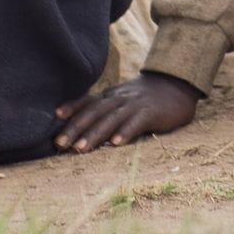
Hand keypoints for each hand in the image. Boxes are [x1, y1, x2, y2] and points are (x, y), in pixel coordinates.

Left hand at [52, 72, 201, 152]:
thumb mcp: (123, 100)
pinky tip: (117, 143)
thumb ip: (106, 110)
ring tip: (80, 149)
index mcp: (111, 96)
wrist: (177, 84)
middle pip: (95, 112)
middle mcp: (120, 98)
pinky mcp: (152, 112)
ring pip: (111, 118)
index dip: (72, 107)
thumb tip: (81, 129)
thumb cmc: (146, 99)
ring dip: (95, 133)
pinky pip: (137, 122)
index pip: (89, 101)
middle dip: (76, 128)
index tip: (56, 116)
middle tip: (60, 143)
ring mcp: (135, 105)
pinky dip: (126, 131)